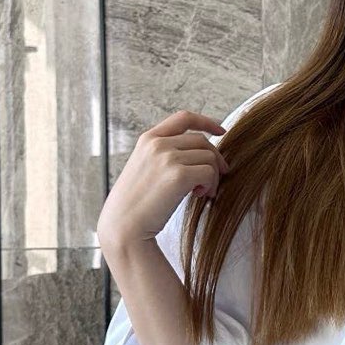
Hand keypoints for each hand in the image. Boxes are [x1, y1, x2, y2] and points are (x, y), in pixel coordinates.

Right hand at [95, 109, 231, 254]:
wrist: (124, 226)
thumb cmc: (136, 204)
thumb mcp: (145, 167)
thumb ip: (165, 154)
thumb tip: (202, 153)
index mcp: (148, 139)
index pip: (183, 118)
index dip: (206, 122)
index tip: (221, 130)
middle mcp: (157, 144)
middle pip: (202, 141)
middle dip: (214, 159)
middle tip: (213, 179)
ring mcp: (167, 158)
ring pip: (209, 157)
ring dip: (213, 176)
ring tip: (202, 192)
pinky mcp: (178, 176)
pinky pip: (209, 173)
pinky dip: (211, 185)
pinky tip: (199, 196)